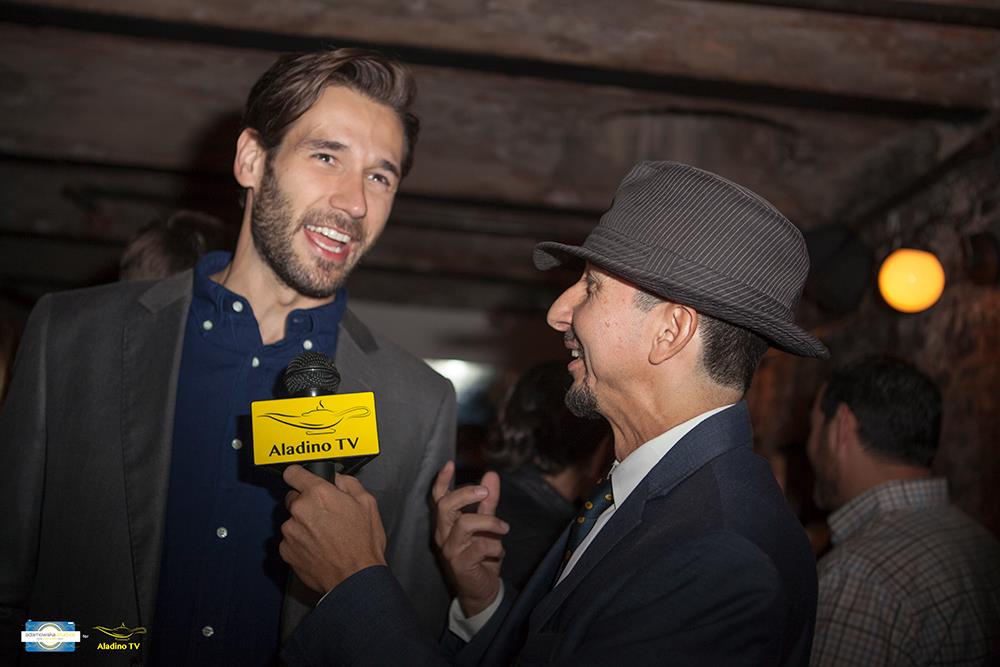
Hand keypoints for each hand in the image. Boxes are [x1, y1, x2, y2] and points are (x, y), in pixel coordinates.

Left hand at [279, 465, 386, 593]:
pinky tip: (317, 549)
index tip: (301, 479)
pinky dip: (300, 543)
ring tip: (324, 537)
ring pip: (292, 520)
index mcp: (319, 494)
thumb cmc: (363, 543)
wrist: (354, 578)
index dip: (299, 475)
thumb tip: (337, 478)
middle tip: (325, 516)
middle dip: (306, 503)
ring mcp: (290, 531)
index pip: (293, 473)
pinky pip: (290, 540)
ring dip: (303, 525)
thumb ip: (349, 484)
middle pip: (294, 498)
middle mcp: (300, 509)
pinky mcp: (286, 550)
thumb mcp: (367, 504)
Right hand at [432, 461, 508, 616]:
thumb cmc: (482, 555)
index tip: (449, 464)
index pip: (439, 498)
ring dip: (489, 521)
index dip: (442, 481)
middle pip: (446, 505)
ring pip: (464, 524)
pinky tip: (499, 552)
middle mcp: (444, 534)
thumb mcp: (487, 525)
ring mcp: (450, 550)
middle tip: (486, 492)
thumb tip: (491, 475)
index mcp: (447, 522)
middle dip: (466, 494)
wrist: (482, 590)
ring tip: (504, 528)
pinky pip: (479, 547)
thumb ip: (488, 501)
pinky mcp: (460, 564)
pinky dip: (495, 546)